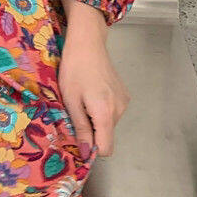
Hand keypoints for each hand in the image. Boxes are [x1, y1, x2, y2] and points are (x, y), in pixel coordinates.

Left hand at [57, 0, 130, 157]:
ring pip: (108, 124)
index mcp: (105, 113)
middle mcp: (119, 110)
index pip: (106, 148)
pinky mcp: (125, 95)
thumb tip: (86, 152)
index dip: (92, 148)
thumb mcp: (71, 100)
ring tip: (83, 98)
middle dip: (91, 131)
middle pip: (106, 135)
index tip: (78, 139)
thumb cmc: (74, 69)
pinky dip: (102, 109)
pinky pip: (113, 112)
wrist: (88, 43)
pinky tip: (92, 92)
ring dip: (95, 119)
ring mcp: (124, 102)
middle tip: (76, 111)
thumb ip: (80, 128)